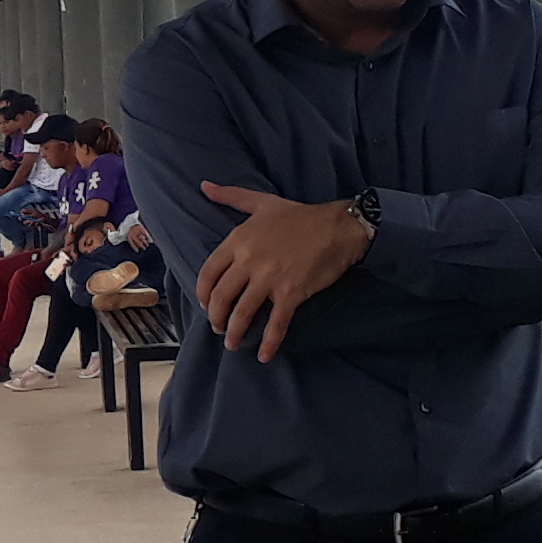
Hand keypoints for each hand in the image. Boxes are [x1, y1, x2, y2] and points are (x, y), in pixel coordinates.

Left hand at [192, 183, 376, 358]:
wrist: (338, 227)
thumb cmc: (300, 215)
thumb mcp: (262, 202)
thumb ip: (231, 196)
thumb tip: (205, 186)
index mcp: (238, 241)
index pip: (208, 274)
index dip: (203, 294)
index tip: (206, 304)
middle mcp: (249, 261)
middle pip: (220, 297)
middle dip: (216, 317)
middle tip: (218, 327)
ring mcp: (269, 278)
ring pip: (242, 313)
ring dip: (235, 333)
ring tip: (233, 344)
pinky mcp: (291, 293)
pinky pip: (276, 323)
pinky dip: (269, 343)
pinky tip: (264, 356)